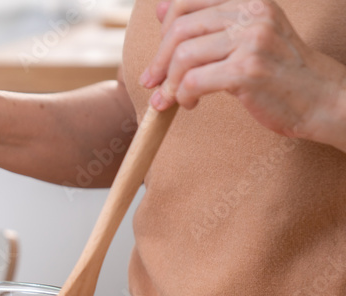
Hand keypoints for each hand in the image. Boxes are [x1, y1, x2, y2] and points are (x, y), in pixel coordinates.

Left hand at [141, 0, 345, 144]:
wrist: (324, 99)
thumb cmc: (282, 71)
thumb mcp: (252, 35)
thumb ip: (212, 23)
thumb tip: (161, 11)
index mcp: (250, 0)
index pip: (188, 2)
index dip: (164, 26)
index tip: (159, 51)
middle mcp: (252, 13)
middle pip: (180, 29)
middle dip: (159, 60)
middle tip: (152, 82)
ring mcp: (252, 40)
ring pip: (184, 56)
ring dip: (169, 83)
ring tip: (171, 99)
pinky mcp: (247, 71)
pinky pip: (194, 81)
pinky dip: (183, 96)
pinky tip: (190, 104)